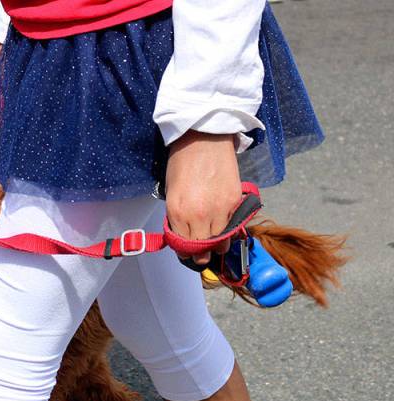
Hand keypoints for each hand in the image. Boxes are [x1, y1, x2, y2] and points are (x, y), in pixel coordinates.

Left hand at [165, 131, 242, 264]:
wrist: (204, 139)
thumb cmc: (182, 163)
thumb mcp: (171, 192)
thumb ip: (177, 216)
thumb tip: (184, 234)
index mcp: (177, 212)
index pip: (183, 245)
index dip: (185, 253)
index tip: (187, 255)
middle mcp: (198, 215)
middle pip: (203, 249)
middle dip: (201, 255)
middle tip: (202, 257)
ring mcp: (219, 209)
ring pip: (221, 240)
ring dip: (217, 245)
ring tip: (215, 245)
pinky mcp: (234, 202)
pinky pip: (233, 225)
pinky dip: (229, 230)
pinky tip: (225, 229)